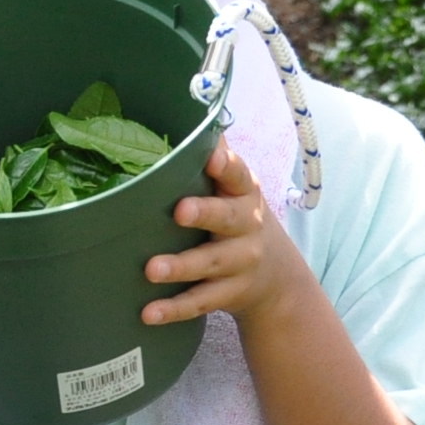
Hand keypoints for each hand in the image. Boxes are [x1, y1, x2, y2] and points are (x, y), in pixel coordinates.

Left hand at [143, 141, 312, 327]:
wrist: (276, 278)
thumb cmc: (236, 218)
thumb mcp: (233, 189)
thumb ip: (211, 161)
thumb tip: (181, 111)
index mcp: (243, 193)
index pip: (237, 175)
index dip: (226, 165)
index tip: (211, 158)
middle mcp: (246, 226)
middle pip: (228, 219)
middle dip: (204, 214)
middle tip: (178, 212)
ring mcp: (240, 263)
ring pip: (211, 264)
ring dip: (181, 266)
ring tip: (151, 269)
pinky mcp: (228, 294)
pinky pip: (200, 302)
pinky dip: (174, 309)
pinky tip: (148, 313)